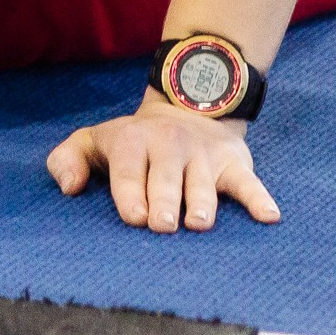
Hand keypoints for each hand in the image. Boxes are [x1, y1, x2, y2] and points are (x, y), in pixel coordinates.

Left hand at [45, 92, 281, 232]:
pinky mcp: (233, 163)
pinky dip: (259, 198)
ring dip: (202, 201)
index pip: (129, 168)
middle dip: (164, 200)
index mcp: (133, 141)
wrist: (185, 108)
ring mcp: (203, 155)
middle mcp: (169, 145)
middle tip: (162, 226)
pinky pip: (248, 181)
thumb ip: (67, 160)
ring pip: (203, 181)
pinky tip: (268, 217)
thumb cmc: (130, 143)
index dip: (130, 191)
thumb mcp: (92, 141)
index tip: (134, 217)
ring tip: (198, 223)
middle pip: (166, 176)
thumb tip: (70, 188)